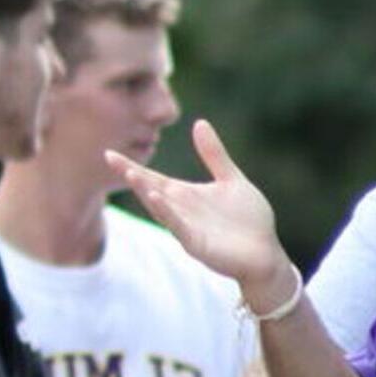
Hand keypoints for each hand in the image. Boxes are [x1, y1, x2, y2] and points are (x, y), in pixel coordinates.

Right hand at [108, 118, 292, 299]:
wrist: (266, 254)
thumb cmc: (249, 220)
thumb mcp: (231, 179)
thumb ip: (213, 154)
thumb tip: (199, 122)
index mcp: (186, 196)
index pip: (153, 178)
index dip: (132, 166)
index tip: (109, 153)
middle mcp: (181, 211)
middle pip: (151, 190)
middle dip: (132, 175)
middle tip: (110, 158)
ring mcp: (187, 228)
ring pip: (160, 208)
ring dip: (145, 192)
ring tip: (131, 173)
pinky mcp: (197, 244)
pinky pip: (178, 227)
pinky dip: (167, 213)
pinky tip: (157, 197)